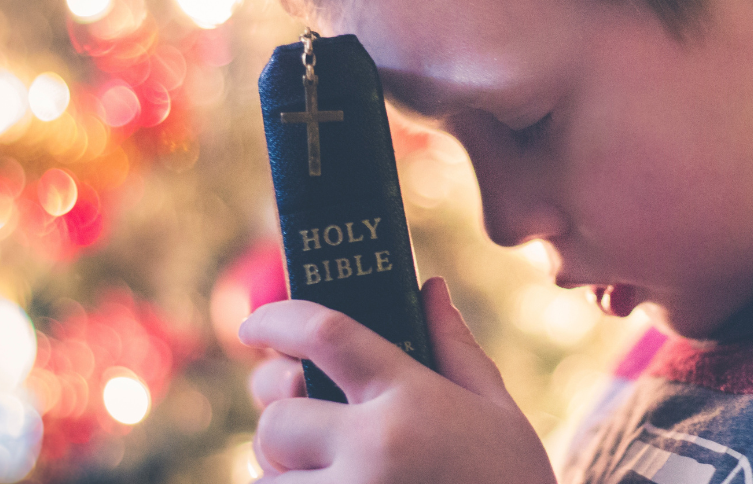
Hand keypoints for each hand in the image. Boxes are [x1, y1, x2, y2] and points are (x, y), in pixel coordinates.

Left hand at [239, 277, 556, 483]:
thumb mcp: (498, 414)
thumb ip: (456, 350)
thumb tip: (429, 288)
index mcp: (412, 400)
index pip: (326, 334)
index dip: (279, 320)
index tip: (253, 326)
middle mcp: (373, 449)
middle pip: (278, 418)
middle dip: (283, 420)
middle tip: (306, 428)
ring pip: (268, 478)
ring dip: (286, 474)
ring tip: (330, 474)